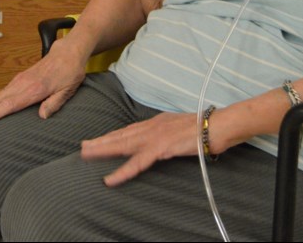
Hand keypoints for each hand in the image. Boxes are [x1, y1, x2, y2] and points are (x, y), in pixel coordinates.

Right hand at [0, 38, 88, 125]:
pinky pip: (2, 92)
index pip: (10, 104)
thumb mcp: (69, 89)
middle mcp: (23, 84)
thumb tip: (42, 116)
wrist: (67, 52)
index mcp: (34, 89)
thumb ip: (55, 103)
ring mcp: (20, 80)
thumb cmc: (70, 72)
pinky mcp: (20, 79)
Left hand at [80, 112, 198, 186]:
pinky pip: (137, 163)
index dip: (113, 135)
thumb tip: (165, 139)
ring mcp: (154, 137)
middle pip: (121, 135)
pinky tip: (110, 179)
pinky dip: (121, 172)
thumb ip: (170, 132)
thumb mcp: (182, 127)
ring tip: (87, 155)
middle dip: (101, 141)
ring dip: (103, 150)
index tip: (99, 139)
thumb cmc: (206, 127)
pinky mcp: (160, 148)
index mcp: (157, 122)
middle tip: (83, 146)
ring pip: (123, 145)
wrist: (219, 125)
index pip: (129, 130)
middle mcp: (152, 126)